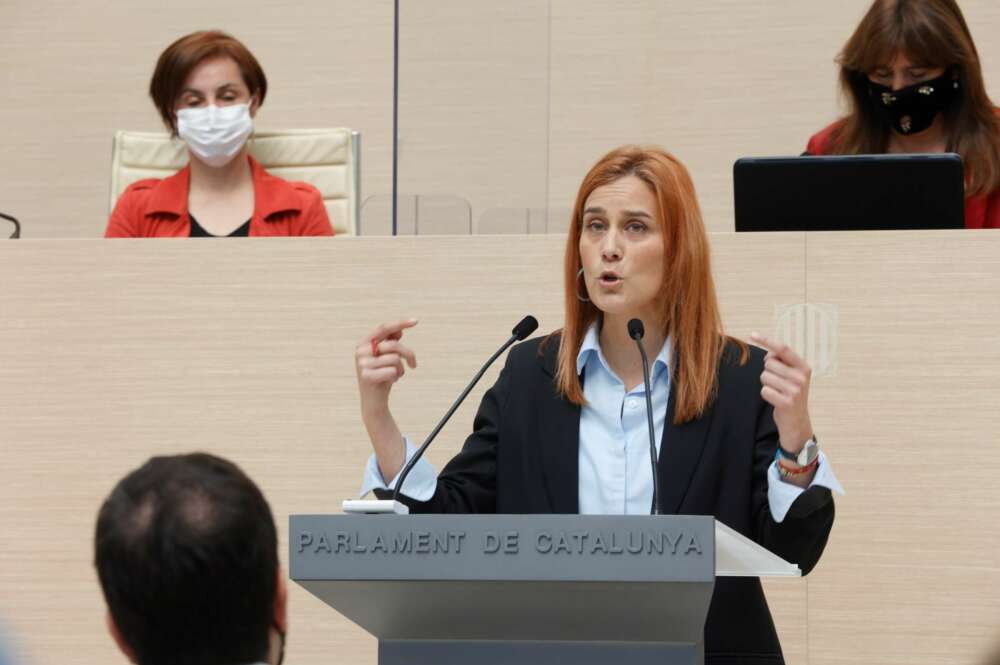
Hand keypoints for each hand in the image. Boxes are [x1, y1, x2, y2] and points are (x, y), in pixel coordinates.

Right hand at [356, 319, 418, 480]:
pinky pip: (392, 371)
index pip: (385, 328)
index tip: (416, 321)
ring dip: (401, 369)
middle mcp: (361, 351)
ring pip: (395, 358)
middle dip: (408, 354)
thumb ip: (390, 343)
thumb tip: (399, 331)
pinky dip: (396, 377)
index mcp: (365, 343)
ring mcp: (362, 364)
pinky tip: (391, 382)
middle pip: (394, 345)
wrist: (374, 402)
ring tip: (396, 375)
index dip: (400, 323)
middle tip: (413, 364)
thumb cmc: (382, 377)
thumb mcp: (386, 358)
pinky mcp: (366, 376)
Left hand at [750, 332, 813, 452]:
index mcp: (803, 367)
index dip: (767, 340)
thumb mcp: (792, 375)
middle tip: (777, 383)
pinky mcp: (787, 402)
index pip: (783, 348)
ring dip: (767, 384)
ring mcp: (795, 390)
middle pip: (769, 363)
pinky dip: (766, 394)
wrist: (797, 421)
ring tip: (778, 391)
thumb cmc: (790, 393)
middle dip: (768, 371)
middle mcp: (801, 377)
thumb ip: (782, 362)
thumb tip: (768, 353)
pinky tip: (776, 400)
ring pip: (765, 376)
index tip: (752, 335)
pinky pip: (764, 390)